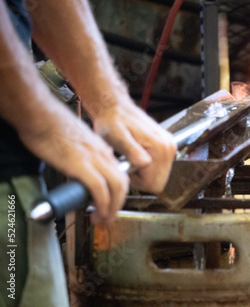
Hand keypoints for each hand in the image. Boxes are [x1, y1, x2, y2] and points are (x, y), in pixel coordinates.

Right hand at [17, 106, 128, 223]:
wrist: (42, 115)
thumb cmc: (52, 127)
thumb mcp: (77, 144)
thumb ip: (83, 159)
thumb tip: (80, 174)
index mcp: (102, 150)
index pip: (120, 175)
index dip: (117, 194)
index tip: (109, 206)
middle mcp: (103, 154)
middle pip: (123, 184)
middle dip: (118, 205)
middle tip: (108, 218)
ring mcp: (94, 158)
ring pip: (116, 187)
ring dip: (112, 208)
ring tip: (102, 219)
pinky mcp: (81, 164)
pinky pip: (100, 188)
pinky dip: (102, 203)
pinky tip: (96, 212)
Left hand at [91, 98, 176, 193]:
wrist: (116, 109)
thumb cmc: (112, 122)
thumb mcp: (117, 137)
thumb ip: (132, 151)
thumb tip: (145, 163)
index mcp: (159, 147)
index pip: (153, 184)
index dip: (136, 182)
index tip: (126, 168)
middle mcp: (168, 148)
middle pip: (159, 182)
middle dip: (142, 179)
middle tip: (128, 164)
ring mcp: (170, 147)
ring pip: (160, 177)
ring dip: (145, 173)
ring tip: (132, 159)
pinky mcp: (168, 147)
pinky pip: (161, 168)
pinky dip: (149, 167)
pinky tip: (138, 156)